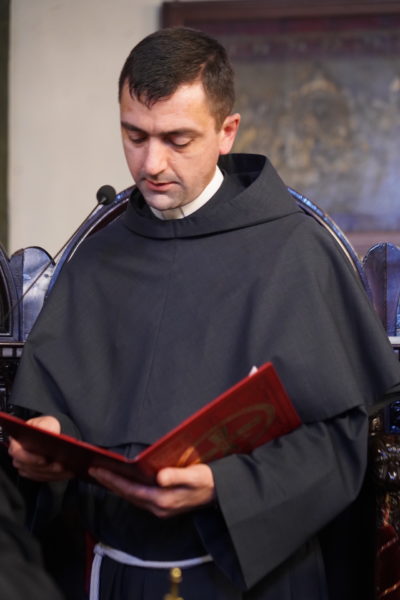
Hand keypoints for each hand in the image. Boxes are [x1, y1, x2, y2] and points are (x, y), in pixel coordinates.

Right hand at [8, 415, 73, 481]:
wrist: (51, 433)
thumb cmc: (46, 426)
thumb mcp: (47, 422)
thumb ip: (46, 426)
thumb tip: (48, 433)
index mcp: (16, 442)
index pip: (17, 452)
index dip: (30, 458)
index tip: (45, 459)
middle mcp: (19, 457)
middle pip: (29, 467)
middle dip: (46, 468)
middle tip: (61, 465)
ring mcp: (26, 467)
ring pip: (38, 474)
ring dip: (53, 474)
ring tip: (68, 469)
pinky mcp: (35, 474)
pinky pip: (45, 478)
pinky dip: (57, 476)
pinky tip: (68, 472)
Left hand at [89, 463, 215, 517]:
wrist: (220, 492)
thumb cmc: (207, 480)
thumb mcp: (195, 475)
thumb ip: (176, 476)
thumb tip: (159, 477)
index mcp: (163, 499)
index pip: (131, 489)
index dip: (113, 480)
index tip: (97, 470)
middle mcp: (158, 507)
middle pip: (128, 495)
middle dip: (109, 483)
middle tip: (93, 471)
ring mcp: (160, 509)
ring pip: (132, 498)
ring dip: (117, 487)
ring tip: (104, 475)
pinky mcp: (163, 507)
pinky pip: (139, 498)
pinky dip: (127, 490)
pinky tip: (124, 482)